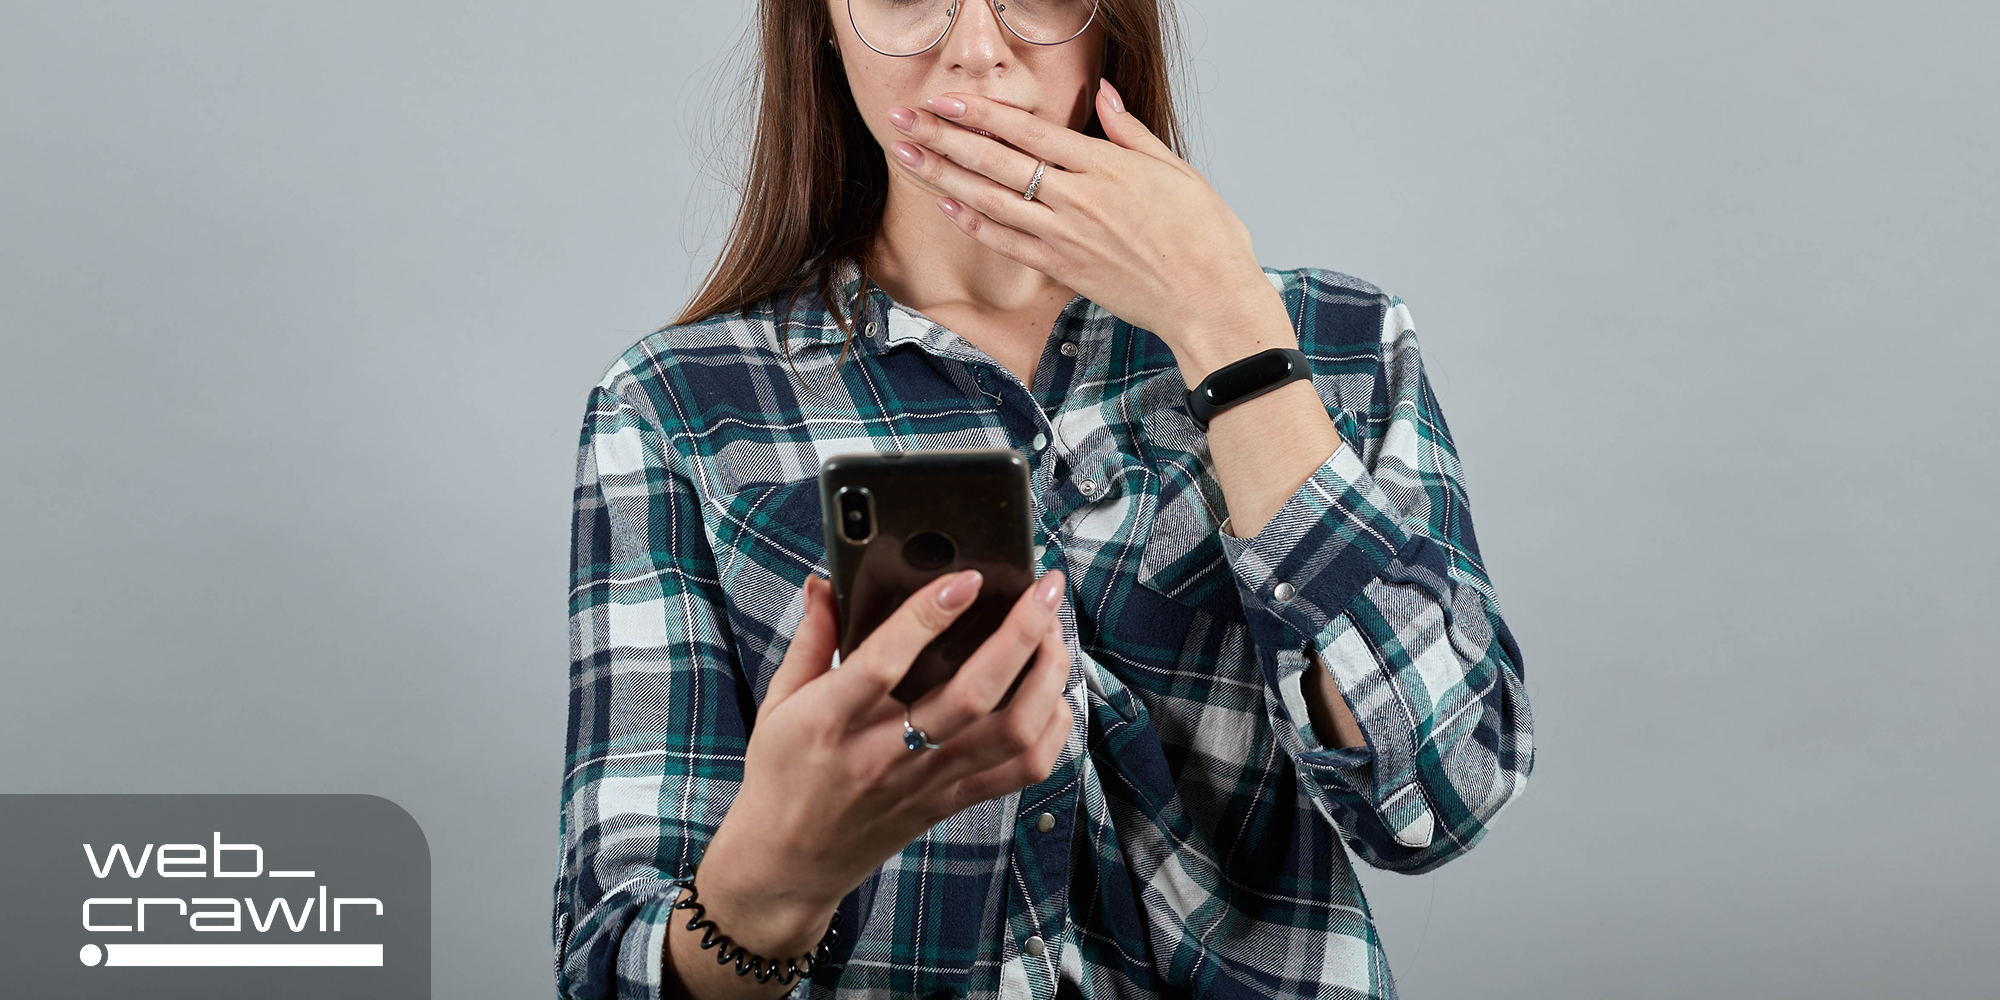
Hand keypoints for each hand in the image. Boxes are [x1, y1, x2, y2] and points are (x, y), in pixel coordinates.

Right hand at [691, 569, 1074, 952]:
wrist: (791, 864)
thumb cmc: (784, 777)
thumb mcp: (777, 704)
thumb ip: (810, 640)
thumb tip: (825, 583)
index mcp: (831, 722)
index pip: (884, 663)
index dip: (928, 616)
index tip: (966, 579)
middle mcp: (886, 754)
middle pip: (970, 695)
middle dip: (1019, 634)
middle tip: (1042, 590)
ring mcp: (927, 782)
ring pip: (1009, 732)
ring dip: (1045, 676)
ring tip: (1053, 633)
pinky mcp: (952, 801)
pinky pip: (1021, 770)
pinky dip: (1051, 728)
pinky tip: (1054, 692)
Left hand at [882, 78, 1294, 378]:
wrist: (1210, 300)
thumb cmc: (1205, 237)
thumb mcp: (1177, 169)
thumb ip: (1131, 132)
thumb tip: (1104, 95)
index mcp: (1104, 166)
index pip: (1027, 130)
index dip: (980, 113)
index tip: (944, 100)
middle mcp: (1077, 199)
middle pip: (996, 159)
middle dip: (943, 136)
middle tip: (902, 118)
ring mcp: (1065, 236)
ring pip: (991, 198)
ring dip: (942, 175)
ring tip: (906, 155)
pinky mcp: (1063, 269)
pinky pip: (1008, 242)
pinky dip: (975, 222)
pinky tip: (946, 205)